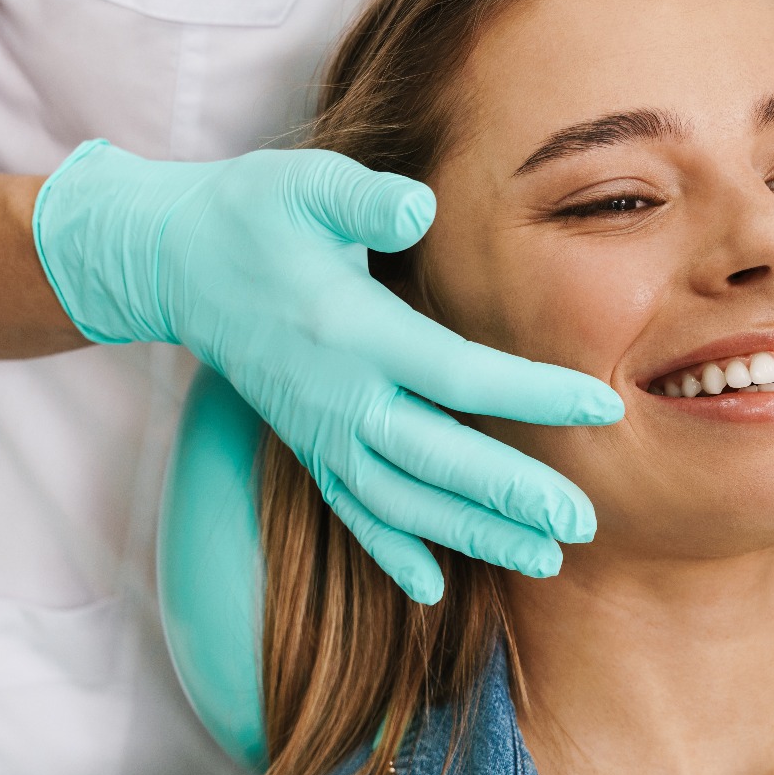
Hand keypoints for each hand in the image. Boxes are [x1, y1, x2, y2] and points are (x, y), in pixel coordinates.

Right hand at [33, 140, 622, 602]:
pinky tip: (434, 589)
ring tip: (544, 558)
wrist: (172, 260)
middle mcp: (338, 394)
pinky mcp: (307, 445)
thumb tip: (419, 210)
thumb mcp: (305, 185)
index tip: (601, 406)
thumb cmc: (254, 211)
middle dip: (511, 494)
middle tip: (582, 523)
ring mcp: (319, 430)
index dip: (532, 393)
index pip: (457, 372)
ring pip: (402, 500)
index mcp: (353, 330)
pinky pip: (352, 510)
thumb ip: (364, 201)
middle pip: (436, 458)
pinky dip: (391, 551)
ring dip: (471, 534)